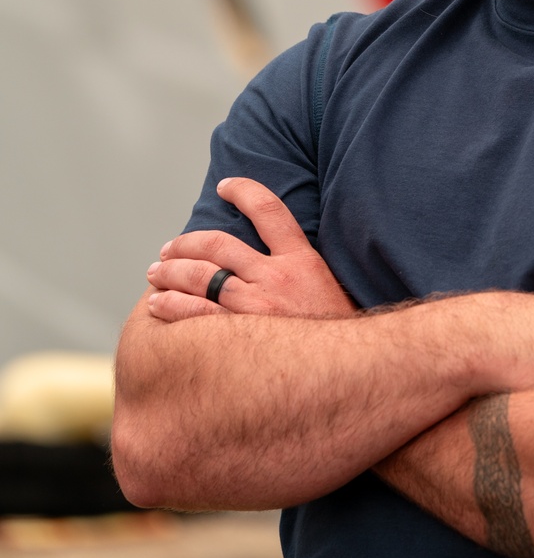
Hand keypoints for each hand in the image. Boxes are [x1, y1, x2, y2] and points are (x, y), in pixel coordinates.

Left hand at [145, 178, 355, 322]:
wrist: (353, 370)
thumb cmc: (336, 333)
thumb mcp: (327, 289)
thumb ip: (300, 270)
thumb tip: (270, 259)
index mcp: (301, 260)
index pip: (269, 210)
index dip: (244, 191)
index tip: (225, 186)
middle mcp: (276, 277)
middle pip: (217, 245)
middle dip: (186, 244)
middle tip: (169, 249)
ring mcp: (257, 306)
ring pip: (200, 277)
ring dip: (171, 271)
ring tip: (157, 273)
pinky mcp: (241, 335)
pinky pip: (195, 314)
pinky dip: (171, 305)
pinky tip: (158, 304)